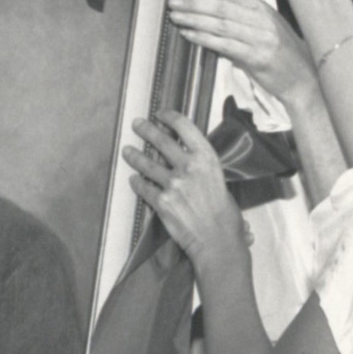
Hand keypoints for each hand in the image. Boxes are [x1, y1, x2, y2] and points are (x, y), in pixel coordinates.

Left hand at [122, 111, 248, 268]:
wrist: (218, 240)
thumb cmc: (225, 214)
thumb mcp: (219, 180)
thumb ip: (201, 168)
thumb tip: (186, 158)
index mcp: (207, 159)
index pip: (185, 128)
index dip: (170, 118)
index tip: (161, 114)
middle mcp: (189, 167)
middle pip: (161, 141)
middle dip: (146, 130)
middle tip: (137, 124)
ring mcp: (173, 184)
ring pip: (146, 164)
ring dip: (134, 156)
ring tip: (127, 151)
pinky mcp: (161, 201)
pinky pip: (143, 187)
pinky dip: (137, 183)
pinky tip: (134, 179)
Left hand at [166, 0, 315, 103]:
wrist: (304, 77)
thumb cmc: (282, 48)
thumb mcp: (270, 20)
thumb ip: (252, 0)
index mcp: (264, 9)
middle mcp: (263, 20)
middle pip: (223, 7)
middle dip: (195, 3)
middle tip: (173, 2)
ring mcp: (261, 39)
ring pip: (222, 25)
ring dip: (195, 20)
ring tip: (176, 17)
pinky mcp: (258, 58)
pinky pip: (226, 46)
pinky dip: (204, 39)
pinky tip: (189, 35)